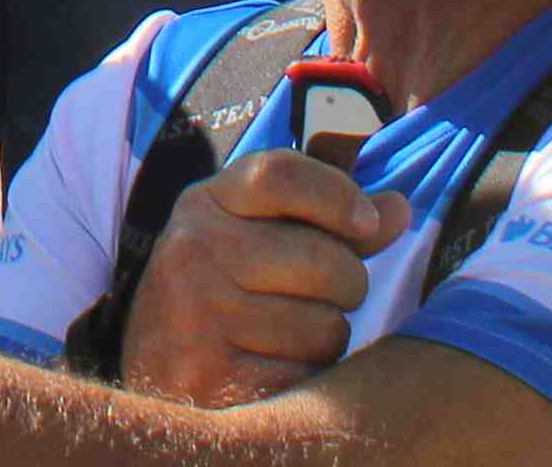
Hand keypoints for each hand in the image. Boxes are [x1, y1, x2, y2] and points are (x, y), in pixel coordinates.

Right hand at [117, 148, 406, 406]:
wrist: (151, 372)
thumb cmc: (220, 293)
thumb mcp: (255, 237)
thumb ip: (327, 220)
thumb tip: (399, 209)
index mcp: (204, 204)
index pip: (279, 175)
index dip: (339, 196)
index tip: (367, 226)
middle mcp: (193, 251)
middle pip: (324, 259)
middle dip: (346, 284)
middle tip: (320, 297)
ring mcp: (198, 316)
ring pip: (326, 326)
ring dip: (328, 337)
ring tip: (289, 336)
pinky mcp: (216, 377)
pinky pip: (309, 374)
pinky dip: (309, 376)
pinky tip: (276, 368)